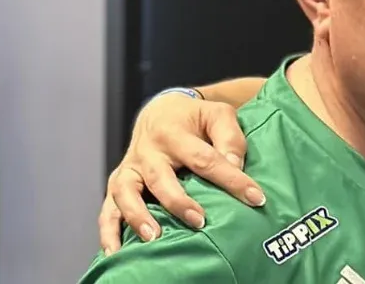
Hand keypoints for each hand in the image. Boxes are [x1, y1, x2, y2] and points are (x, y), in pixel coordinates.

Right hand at [98, 93, 261, 254]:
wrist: (160, 111)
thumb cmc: (194, 117)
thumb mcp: (218, 115)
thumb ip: (230, 139)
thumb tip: (234, 167)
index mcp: (174, 133)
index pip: (205, 159)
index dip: (232, 179)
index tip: (255, 198)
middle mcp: (148, 151)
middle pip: (160, 178)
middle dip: (178, 202)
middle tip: (199, 221)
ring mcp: (130, 168)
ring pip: (125, 193)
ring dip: (138, 216)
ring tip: (154, 238)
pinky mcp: (119, 183)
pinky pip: (108, 208)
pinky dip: (109, 230)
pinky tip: (116, 252)